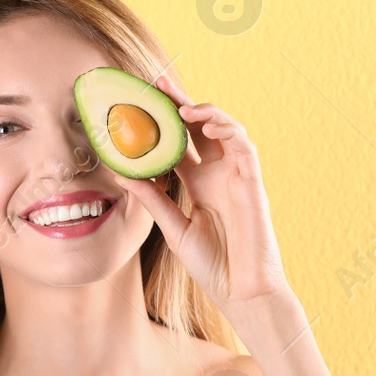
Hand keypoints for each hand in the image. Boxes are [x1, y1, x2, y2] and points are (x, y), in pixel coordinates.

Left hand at [121, 74, 293, 317]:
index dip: (164, 121)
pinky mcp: (252, 183)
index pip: (180, 142)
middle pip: (200, 128)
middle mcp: (217, 174)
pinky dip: (228, 131)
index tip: (141, 102)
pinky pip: (244, 147)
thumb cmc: (211, 264)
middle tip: (158, 84)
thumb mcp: (173, 227)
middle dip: (181, 104)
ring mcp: (236, 176)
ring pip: (225, 130)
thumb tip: (123, 174)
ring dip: (206, 113)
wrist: (240, 291)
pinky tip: (208, 125)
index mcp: (198, 182)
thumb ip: (153, 200)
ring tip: (182, 108)